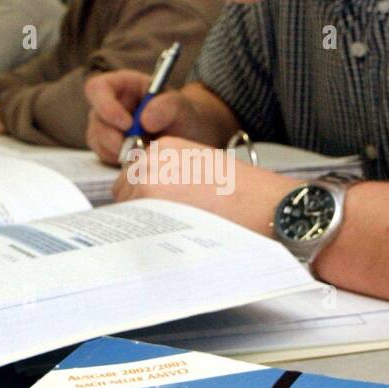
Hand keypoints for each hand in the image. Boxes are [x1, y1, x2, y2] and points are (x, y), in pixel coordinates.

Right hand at [84, 70, 203, 164]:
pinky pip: (104, 156)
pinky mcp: (109, 147)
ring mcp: (107, 127)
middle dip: (113, 138)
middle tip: (137, 149)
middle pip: (96, 120)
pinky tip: (141, 158)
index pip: (98, 88)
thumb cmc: (182, 115)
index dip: (106, 106)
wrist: (187, 135)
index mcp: (123, 85)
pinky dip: (120, 161)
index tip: (128, 125)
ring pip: (98, 141)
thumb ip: (169, 106)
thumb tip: (145, 120)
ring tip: (146, 152)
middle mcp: (110, 105)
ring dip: (118, 152)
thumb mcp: (182, 107)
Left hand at [111, 135, 295, 234]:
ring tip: (177, 232)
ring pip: (128, 211)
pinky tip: (173, 240)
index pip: (134, 175)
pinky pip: (135, 225)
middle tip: (167, 225)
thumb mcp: (202, 169)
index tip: (158, 210)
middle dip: (140, 210)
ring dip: (144, 225)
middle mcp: (152, 158)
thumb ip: (171, 176)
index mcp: (165, 147)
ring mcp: (148, 178)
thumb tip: (147, 202)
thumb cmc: (243, 193)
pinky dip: (148, 236)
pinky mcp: (152, 199)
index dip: (144, 196)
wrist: (264, 203)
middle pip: (124, 191)